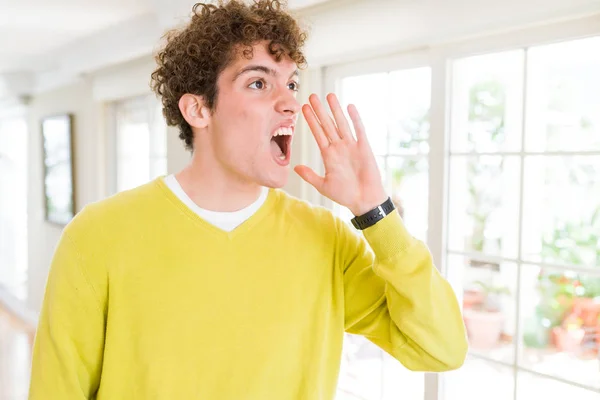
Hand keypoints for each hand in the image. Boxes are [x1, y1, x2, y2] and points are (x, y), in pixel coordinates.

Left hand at [294, 93, 387, 215]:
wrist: (364, 200)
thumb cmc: (345, 195)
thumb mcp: (323, 185)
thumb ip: (310, 175)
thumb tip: (295, 168)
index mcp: (328, 155)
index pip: (317, 133)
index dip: (311, 121)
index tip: (304, 109)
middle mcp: (339, 148)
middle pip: (327, 125)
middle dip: (320, 110)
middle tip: (312, 96)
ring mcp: (351, 146)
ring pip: (341, 124)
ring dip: (335, 110)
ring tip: (329, 95)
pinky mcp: (364, 148)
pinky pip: (359, 130)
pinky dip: (355, 119)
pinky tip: (350, 107)